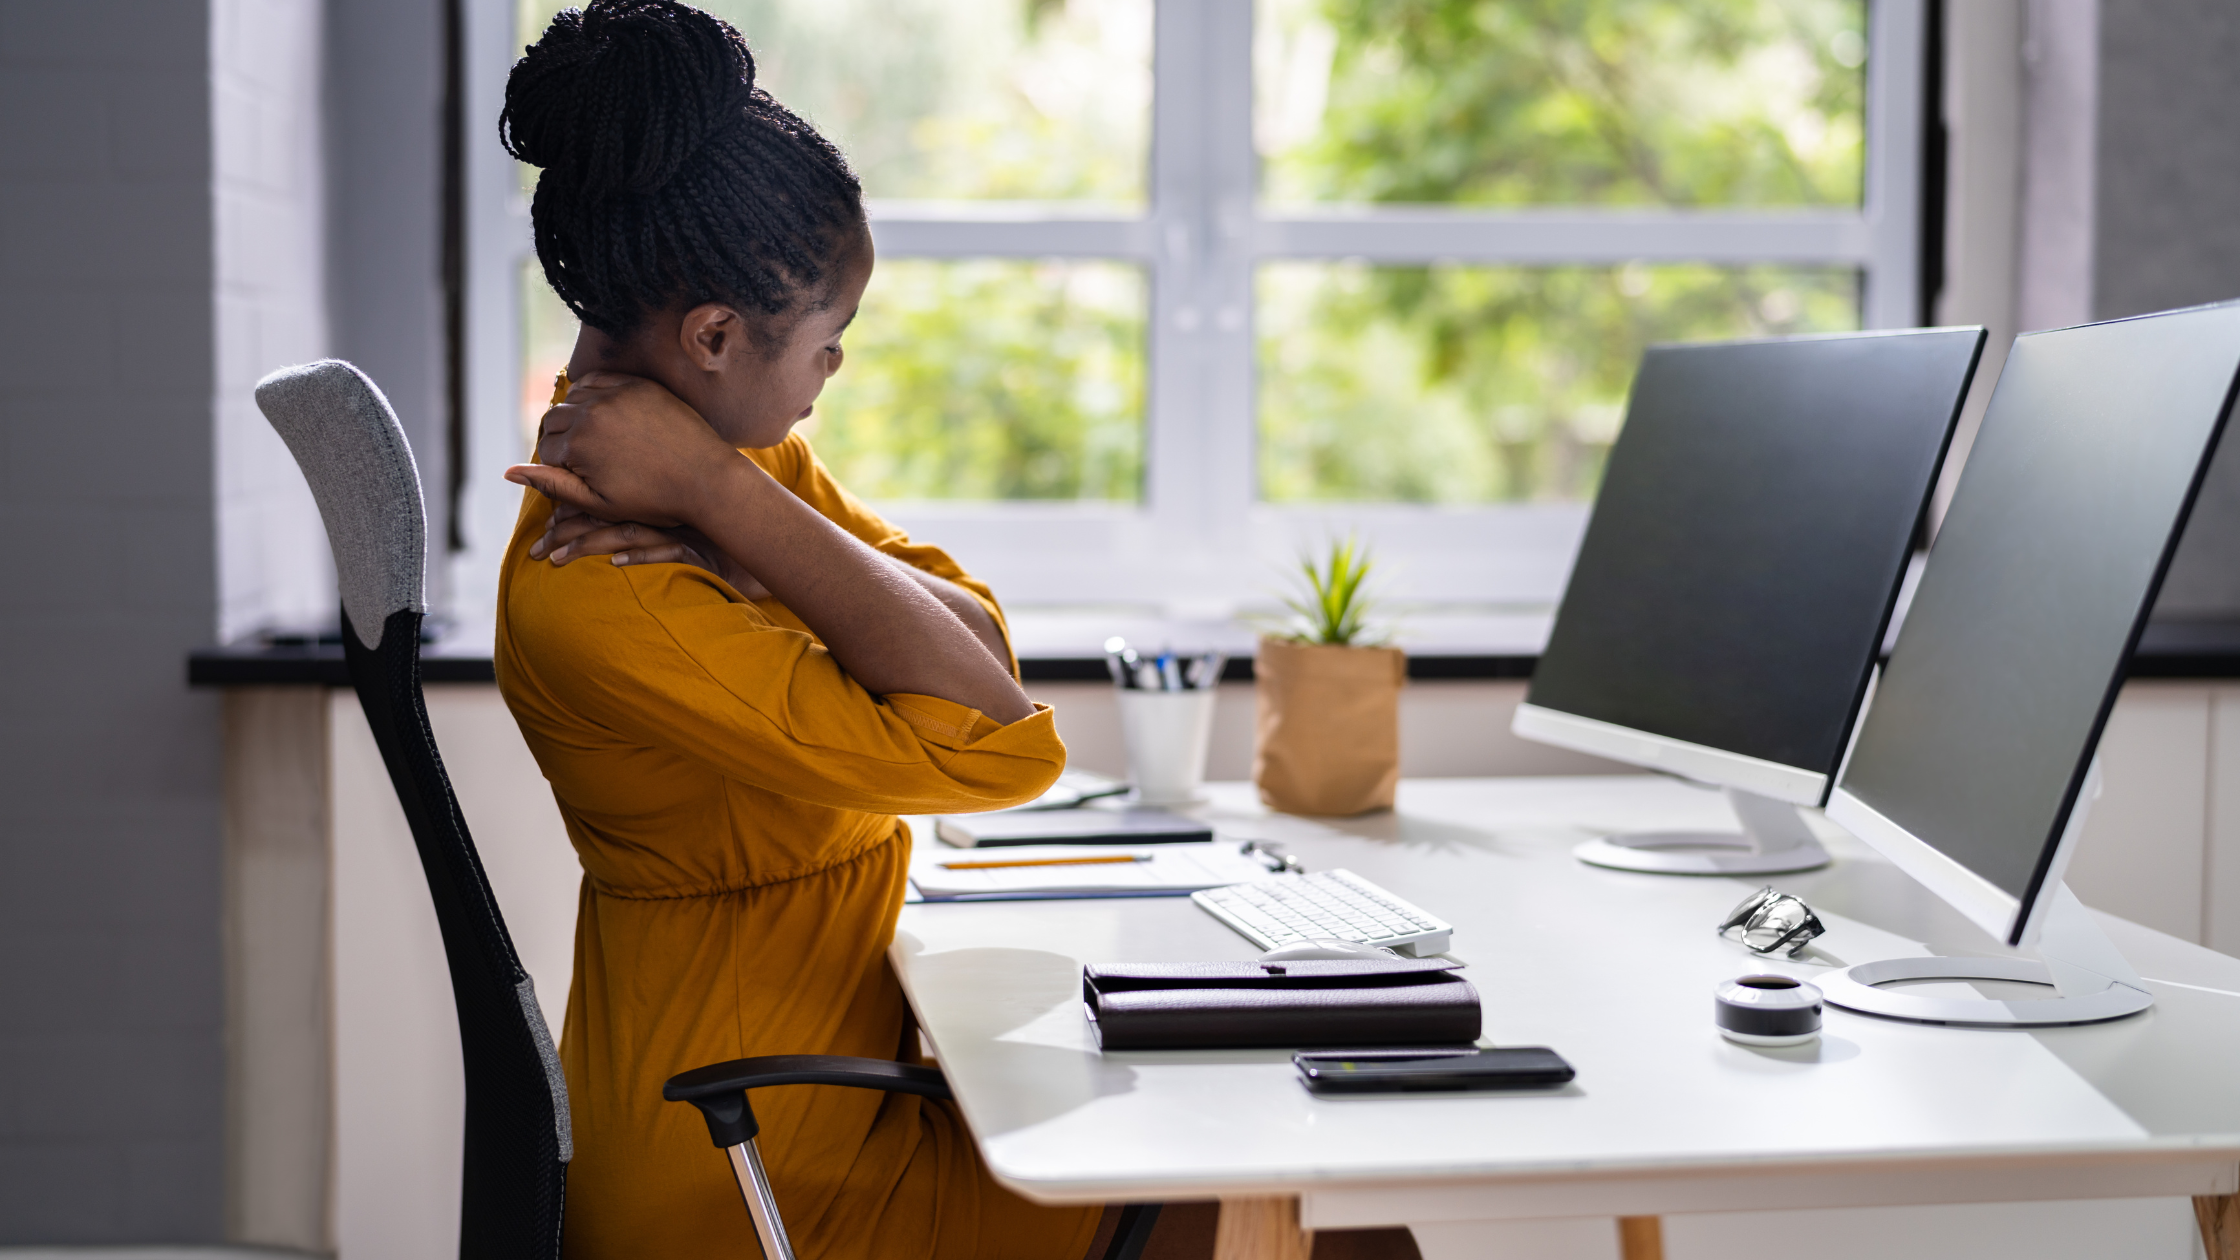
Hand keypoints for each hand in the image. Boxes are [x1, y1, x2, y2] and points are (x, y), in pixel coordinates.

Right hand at [505, 370, 739, 528]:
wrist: (707, 479)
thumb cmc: (653, 500)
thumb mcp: (598, 502)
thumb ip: (551, 484)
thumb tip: (508, 472)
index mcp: (578, 444)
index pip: (546, 449)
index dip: (557, 467)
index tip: (579, 479)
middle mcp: (592, 412)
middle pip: (554, 420)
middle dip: (562, 440)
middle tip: (587, 461)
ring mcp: (617, 394)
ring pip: (574, 398)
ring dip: (576, 415)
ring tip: (597, 440)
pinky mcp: (638, 384)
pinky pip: (601, 380)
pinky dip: (595, 394)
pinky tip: (605, 413)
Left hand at [531, 504, 773, 599]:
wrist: (769, 539)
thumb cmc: (723, 535)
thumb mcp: (682, 523)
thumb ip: (648, 522)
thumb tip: (610, 540)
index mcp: (653, 494)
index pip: (604, 496)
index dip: (569, 508)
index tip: (544, 525)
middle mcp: (662, 507)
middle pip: (604, 513)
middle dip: (565, 531)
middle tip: (535, 550)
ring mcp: (680, 527)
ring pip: (626, 531)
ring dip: (587, 545)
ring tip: (554, 560)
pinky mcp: (699, 548)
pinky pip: (665, 549)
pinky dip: (640, 556)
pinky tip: (616, 565)